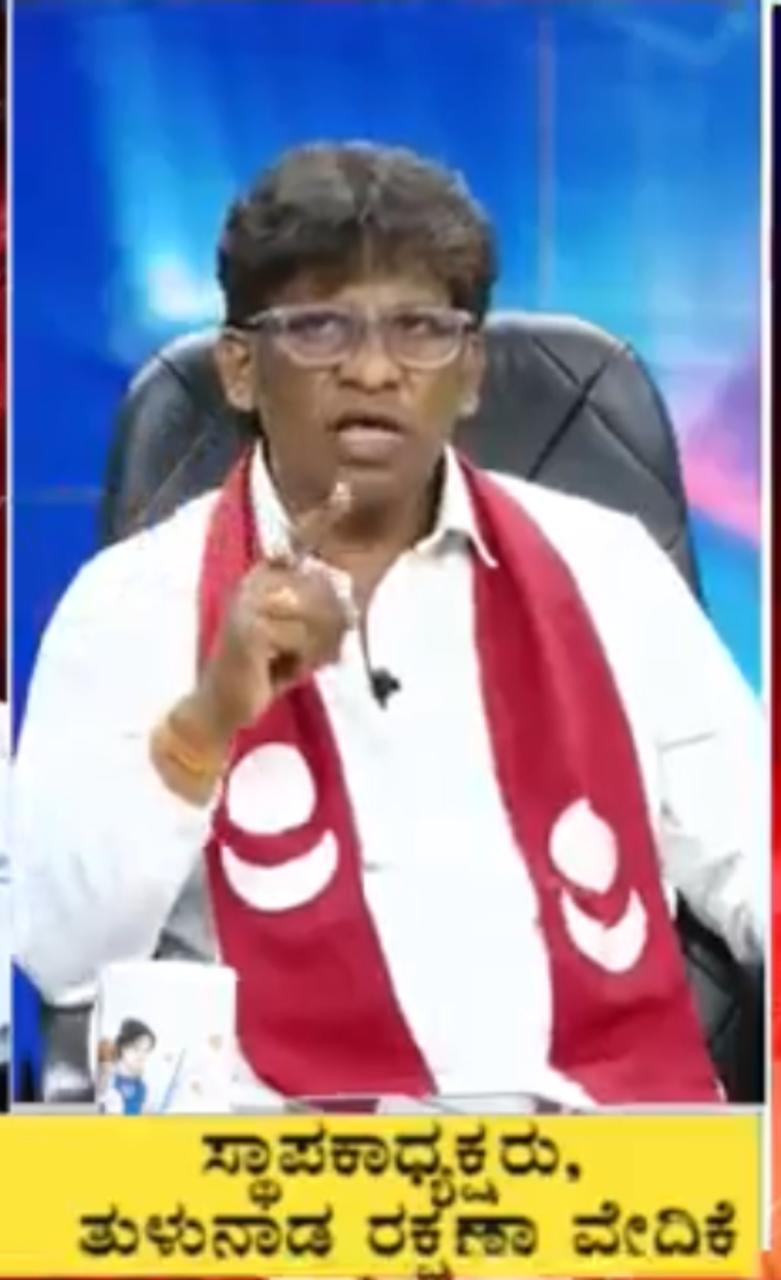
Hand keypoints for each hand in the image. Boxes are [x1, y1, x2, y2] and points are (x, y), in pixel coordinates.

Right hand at [194, 483, 352, 743]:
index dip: (322, 517)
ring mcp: (250, 603)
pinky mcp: (249, 628)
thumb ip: (320, 619)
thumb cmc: (263, 670)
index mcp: (268, 578)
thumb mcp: (298, 640)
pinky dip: (298, 663)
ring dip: (314, 650)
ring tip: (291, 665)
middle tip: (310, 658)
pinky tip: (276, 672)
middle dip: (330, 631)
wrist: (222, 704)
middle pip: (323, 589)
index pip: (298, 542)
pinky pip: (299, 638)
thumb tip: (351, 607)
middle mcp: (257, 582)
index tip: (345, 489)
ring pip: (315, 616)